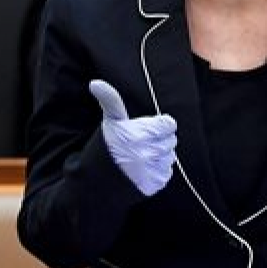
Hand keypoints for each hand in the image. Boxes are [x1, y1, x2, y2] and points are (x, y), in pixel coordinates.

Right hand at [89, 80, 176, 195]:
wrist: (97, 181)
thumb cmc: (106, 145)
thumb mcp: (110, 122)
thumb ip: (110, 100)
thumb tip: (95, 83)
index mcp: (139, 135)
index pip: (169, 124)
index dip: (160, 125)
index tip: (147, 128)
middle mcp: (147, 153)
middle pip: (172, 140)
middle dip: (159, 139)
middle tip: (142, 143)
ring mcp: (152, 170)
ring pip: (171, 156)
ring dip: (160, 155)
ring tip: (141, 156)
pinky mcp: (154, 184)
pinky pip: (167, 172)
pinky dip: (158, 170)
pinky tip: (143, 169)